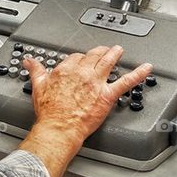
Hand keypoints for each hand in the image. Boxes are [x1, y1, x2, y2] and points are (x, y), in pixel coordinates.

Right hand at [24, 46, 152, 147]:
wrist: (59, 127)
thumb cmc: (49, 111)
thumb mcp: (38, 86)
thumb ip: (36, 70)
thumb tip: (29, 61)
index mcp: (65, 70)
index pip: (76, 57)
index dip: (80, 58)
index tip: (82, 60)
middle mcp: (82, 73)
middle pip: (93, 56)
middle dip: (99, 52)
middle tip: (104, 50)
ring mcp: (96, 83)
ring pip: (108, 62)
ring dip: (115, 54)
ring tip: (119, 50)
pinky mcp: (107, 95)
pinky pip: (126, 82)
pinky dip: (138, 74)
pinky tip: (146, 68)